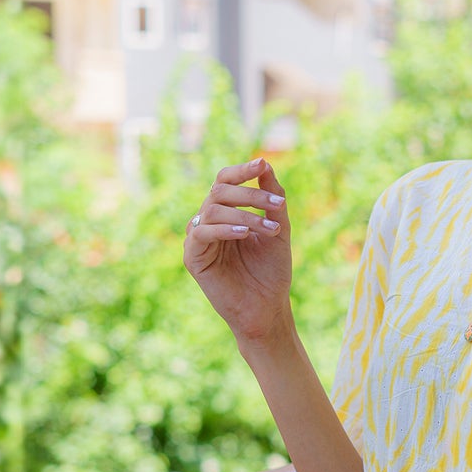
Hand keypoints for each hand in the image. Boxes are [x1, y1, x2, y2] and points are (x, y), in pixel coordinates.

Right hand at [183, 156, 293, 345]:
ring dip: (245, 215)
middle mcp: (208, 221)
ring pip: (213, 210)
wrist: (267, 307)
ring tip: (270, 229)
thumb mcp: (278, 229)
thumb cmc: (271, 270)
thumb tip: (266, 164)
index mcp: (226, 212)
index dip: (241, 170)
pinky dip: (224, 229)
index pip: (225, 181)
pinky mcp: (193, 257)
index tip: (262, 164)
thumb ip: (272, 198)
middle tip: (277, 205)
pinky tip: (245, 233)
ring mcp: (198, 238)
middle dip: (250, 194)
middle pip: (219, 191)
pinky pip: (201, 233)